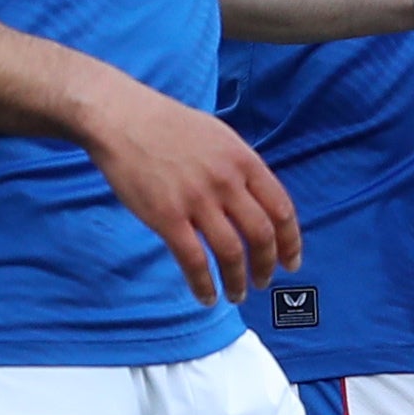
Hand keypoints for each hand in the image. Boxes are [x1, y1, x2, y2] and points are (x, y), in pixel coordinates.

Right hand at [77, 81, 299, 302]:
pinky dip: (204, 284)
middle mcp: (226, 181)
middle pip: (261, 234)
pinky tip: (207, 296)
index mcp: (244, 161)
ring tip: (237, 294)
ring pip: (231, 252)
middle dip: (267, 265)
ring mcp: (197, 200)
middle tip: (264, 281)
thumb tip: (258, 200)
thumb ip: (241, 168)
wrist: (122, 118)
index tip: (291, 262)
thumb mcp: (219, 137)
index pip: (281, 209)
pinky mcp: (166, 216)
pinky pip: (193, 260)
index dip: (290, 242)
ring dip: (238, 280)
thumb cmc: (169, 125)